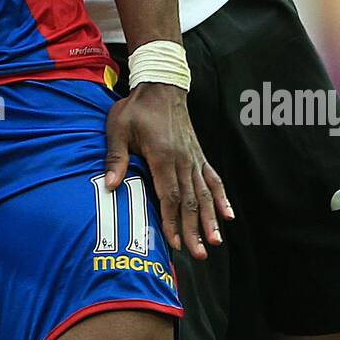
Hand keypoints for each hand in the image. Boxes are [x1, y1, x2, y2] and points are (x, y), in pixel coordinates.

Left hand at [104, 82, 233, 258]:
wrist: (161, 85)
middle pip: (190, 201)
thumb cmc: (136, 108)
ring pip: (204, 194)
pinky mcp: (198, 154)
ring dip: (210, 219)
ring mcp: (193, 158)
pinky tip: (229, 216)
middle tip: (199, 254)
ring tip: (215, 242)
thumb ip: (115, 157)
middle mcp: (183, 160)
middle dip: (194, 229)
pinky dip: (221, 197)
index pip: (169, 195)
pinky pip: (213, 178)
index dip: (172, 221)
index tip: (174, 243)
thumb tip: (110, 185)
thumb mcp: (119, 128)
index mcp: (162, 155)